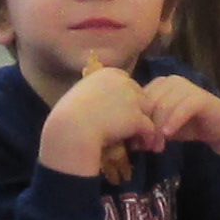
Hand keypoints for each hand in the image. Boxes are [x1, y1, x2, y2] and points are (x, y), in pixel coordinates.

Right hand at [37, 66, 155, 176]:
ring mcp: (132, 99)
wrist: (71, 129)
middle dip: (136, 109)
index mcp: (109, 74)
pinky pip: (149, 127)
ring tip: (136, 136)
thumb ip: (97, 91)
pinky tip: (141, 145)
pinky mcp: (136, 118)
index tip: (116, 112)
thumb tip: (107, 101)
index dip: (124, 98)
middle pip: (140, 95)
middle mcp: (123, 82)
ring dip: (142, 122)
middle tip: (129, 126)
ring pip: (147, 110)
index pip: (126, 82)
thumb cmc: (70, 114)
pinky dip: (147, 137)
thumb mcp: (82, 92)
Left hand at [128, 71, 219, 158]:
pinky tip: (168, 135)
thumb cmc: (189, 126)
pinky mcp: (200, 97)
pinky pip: (183, 108)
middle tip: (146, 148)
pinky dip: (174, 121)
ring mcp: (186, 87)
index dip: (136, 122)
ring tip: (158, 147)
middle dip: (146, 128)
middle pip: (150, 103)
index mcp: (158, 84)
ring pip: (164, 106)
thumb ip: (148, 130)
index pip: (139, 101)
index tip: (134, 144)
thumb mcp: (163, 128)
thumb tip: (130, 143)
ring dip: (158, 129)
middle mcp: (170, 81)